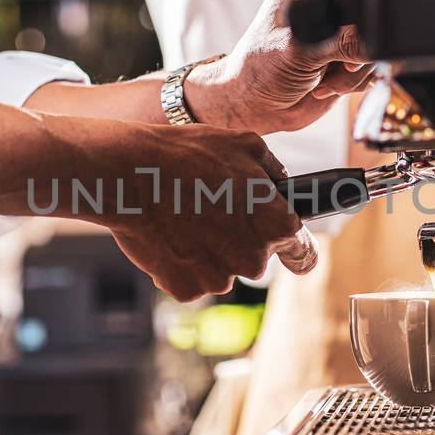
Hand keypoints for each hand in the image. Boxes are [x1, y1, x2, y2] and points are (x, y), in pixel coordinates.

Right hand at [101, 124, 317, 301]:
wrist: (131, 175)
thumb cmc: (188, 154)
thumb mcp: (246, 145)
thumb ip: (274, 172)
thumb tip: (279, 188)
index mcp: (276, 226)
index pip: (302, 252)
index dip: (293, 246)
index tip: (286, 246)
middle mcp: (254, 260)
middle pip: (253, 258)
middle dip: (238, 239)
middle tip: (210, 209)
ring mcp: (219, 279)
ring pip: (220, 268)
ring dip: (207, 251)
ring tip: (183, 217)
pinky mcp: (186, 290)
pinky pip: (190, 278)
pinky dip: (181, 263)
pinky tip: (168, 235)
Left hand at [185, 0, 374, 133]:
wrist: (255, 107)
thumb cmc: (257, 69)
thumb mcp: (297, 49)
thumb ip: (340, 41)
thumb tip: (375, 41)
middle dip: (369, 27)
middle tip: (347, 52)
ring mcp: (344, 19)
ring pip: (381, 30)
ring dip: (361, 61)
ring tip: (329, 74)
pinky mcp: (352, 47)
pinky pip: (377, 56)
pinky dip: (359, 76)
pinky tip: (330, 82)